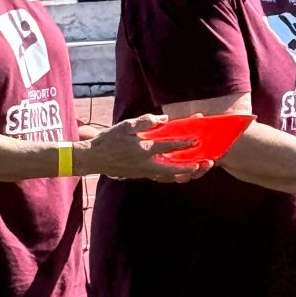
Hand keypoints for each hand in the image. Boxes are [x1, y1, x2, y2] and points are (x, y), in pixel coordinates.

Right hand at [77, 114, 212, 182]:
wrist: (94, 158)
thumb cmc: (109, 139)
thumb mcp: (126, 126)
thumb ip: (146, 121)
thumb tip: (164, 119)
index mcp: (143, 149)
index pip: (168, 145)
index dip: (184, 142)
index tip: (196, 139)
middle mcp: (146, 163)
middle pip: (173, 168)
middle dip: (188, 167)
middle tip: (202, 164)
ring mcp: (143, 171)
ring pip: (167, 176)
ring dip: (182, 173)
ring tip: (194, 170)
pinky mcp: (140, 175)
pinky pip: (160, 177)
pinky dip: (171, 175)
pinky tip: (178, 173)